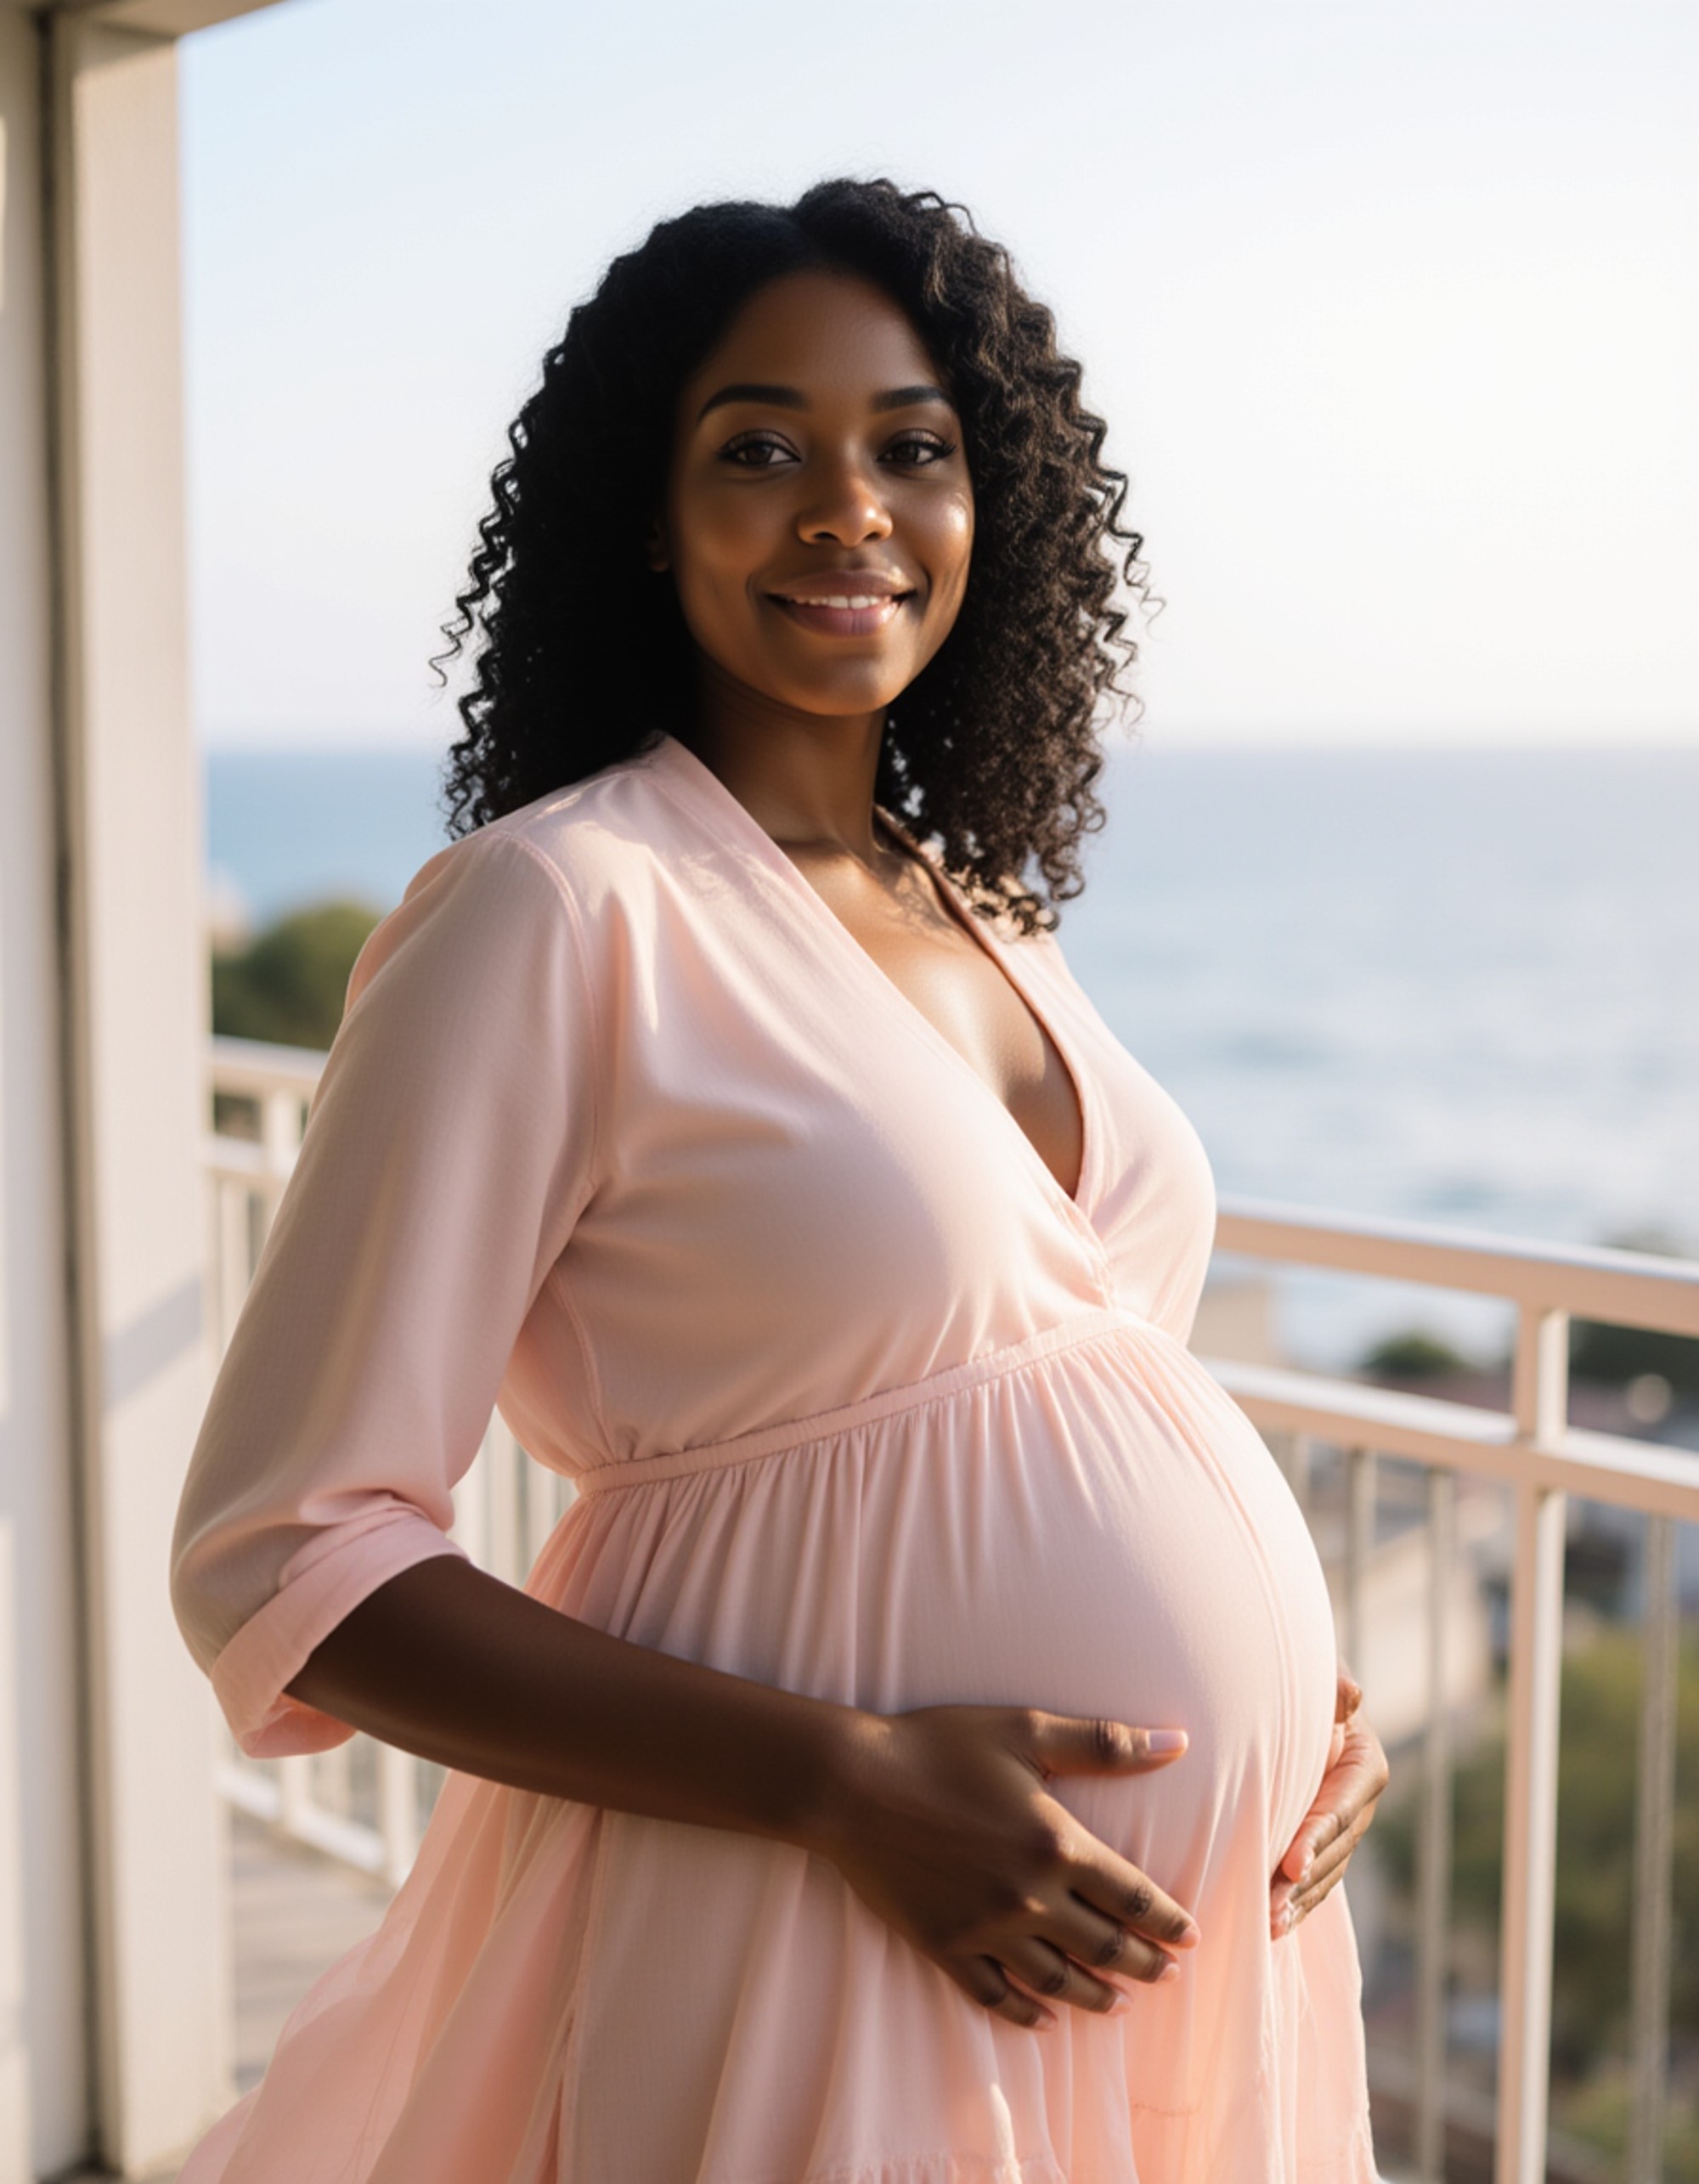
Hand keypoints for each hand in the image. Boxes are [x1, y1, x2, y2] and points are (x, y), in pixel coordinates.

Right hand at [815, 1704, 1200, 2029]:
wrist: (852, 1783)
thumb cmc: (938, 1746)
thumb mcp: (1024, 1730)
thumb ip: (1105, 1742)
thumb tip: (1179, 1740)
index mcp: (1057, 1844)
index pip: (1133, 1897)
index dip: (1167, 1921)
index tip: (1190, 1937)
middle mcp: (1030, 1896)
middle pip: (1104, 1945)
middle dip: (1143, 1964)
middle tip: (1167, 1977)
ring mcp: (986, 1928)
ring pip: (1057, 1979)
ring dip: (1094, 1996)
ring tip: (1118, 2003)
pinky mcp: (945, 1945)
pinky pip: (995, 1994)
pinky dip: (1026, 2012)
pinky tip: (1043, 2019)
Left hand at [1270, 1662, 1388, 1939]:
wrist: (1289, 1695)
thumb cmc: (1303, 1679)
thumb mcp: (1322, 1673)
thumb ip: (1334, 1686)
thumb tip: (1348, 1698)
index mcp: (1364, 1766)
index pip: (1340, 1808)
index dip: (1317, 1838)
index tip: (1291, 1863)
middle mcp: (1359, 1804)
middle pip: (1333, 1851)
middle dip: (1303, 1882)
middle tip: (1271, 1910)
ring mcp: (1341, 1828)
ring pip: (1325, 1872)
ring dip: (1298, 1901)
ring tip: (1268, 1925)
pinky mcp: (1320, 1842)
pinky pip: (1313, 1877)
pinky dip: (1295, 1901)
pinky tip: (1271, 1925)